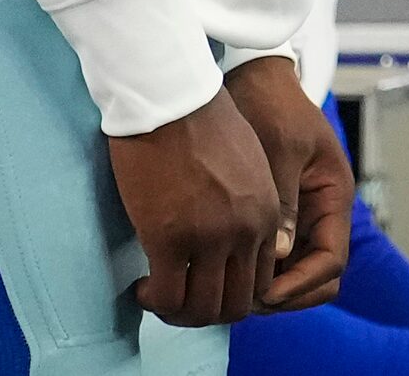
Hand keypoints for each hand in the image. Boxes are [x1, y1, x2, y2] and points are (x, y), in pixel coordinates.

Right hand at [106, 89, 282, 327]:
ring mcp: (210, 238)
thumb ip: (249, 207)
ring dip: (179, 313)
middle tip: (180, 299)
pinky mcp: (169, 239)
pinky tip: (141, 287)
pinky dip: (153, 301)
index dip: (232, 293)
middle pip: (235, 304)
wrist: (171, 96)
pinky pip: (166, 296)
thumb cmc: (202, 121)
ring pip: (202, 309)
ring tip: (158, 296)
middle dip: (207, 311)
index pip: (261, 281)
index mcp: (267, 214)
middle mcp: (245, 232)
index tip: (207, 285)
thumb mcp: (248, 167)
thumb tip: (233, 242)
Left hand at [223, 56, 352, 310]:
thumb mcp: (281, 148)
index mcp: (333, 195)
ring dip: (262, 286)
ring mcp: (296, 215)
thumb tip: (279, 254)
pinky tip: (215, 266)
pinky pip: (267, 256)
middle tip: (237, 300)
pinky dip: (248, 268)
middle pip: (313, 277)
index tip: (262, 293)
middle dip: (282, 294)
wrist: (252, 78)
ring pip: (288, 272)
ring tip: (221, 287)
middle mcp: (319, 212)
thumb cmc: (270, 105)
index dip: (301, 285)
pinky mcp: (271, 214)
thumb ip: (282, 200)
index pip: (331, 261)